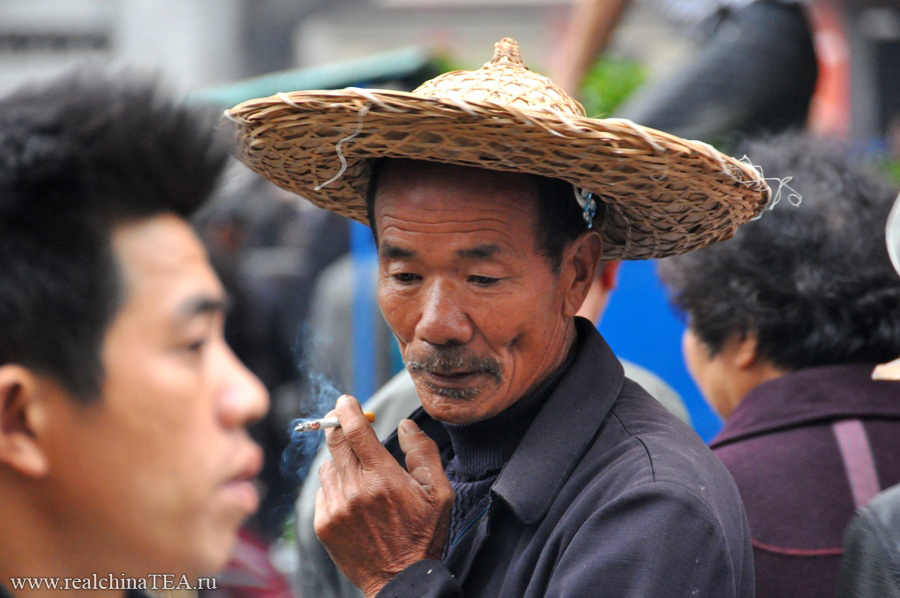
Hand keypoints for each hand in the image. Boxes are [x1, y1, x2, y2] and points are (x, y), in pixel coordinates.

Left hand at [315, 395, 453, 597]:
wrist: (399, 579)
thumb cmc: (423, 535)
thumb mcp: (439, 493)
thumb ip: (423, 453)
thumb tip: (406, 425)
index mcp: (383, 477)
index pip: (355, 430)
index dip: (348, 409)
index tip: (346, 400)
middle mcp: (355, 489)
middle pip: (335, 441)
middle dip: (339, 426)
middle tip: (345, 422)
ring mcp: (336, 507)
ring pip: (327, 466)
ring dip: (340, 462)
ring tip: (360, 476)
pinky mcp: (324, 523)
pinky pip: (323, 491)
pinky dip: (334, 487)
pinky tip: (353, 500)